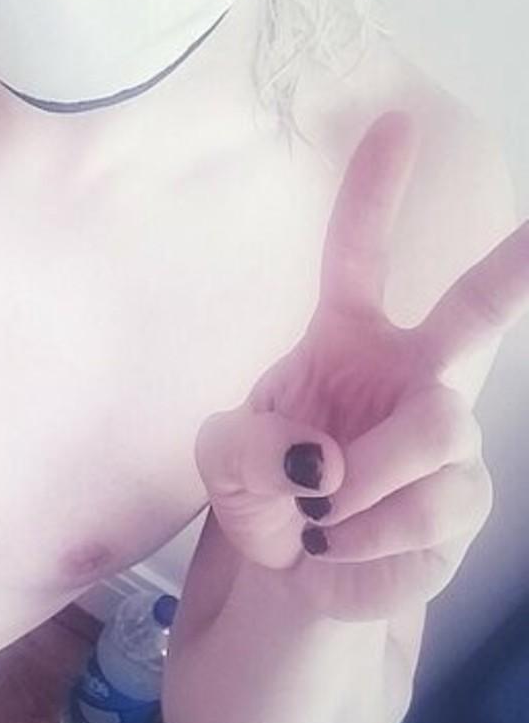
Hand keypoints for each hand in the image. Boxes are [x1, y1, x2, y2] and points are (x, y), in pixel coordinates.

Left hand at [195, 110, 528, 620]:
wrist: (284, 599)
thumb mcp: (223, 465)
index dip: (374, 191)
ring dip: (359, 489)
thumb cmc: (262, 506)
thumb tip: (324, 460)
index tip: (395, 122)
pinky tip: (334, 561)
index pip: (358, 255)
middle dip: (515, 267)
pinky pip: (426, 516)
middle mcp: (409, 381)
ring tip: (313, 526)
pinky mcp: (459, 514)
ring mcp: (445, 448)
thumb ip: (247, 447)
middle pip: (475, 316)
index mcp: (344, 344)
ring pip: (437, 434)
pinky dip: (360, 548)